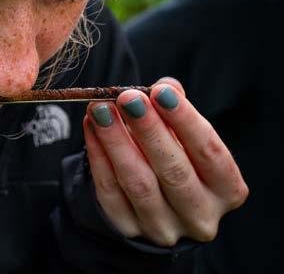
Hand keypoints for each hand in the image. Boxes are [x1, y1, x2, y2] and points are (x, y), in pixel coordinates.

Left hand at [83, 78, 248, 246]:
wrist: (153, 199)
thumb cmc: (175, 156)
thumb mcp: (184, 135)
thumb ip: (175, 108)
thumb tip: (165, 87)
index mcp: (226, 189)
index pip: (210, 153)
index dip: (185, 120)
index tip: (160, 91)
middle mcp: (199, 214)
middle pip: (174, 171)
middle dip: (148, 129)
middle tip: (126, 97)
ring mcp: (163, 227)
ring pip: (138, 184)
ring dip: (116, 141)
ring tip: (100, 109)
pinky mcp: (129, 229)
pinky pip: (109, 192)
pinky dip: (98, 156)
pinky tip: (91, 128)